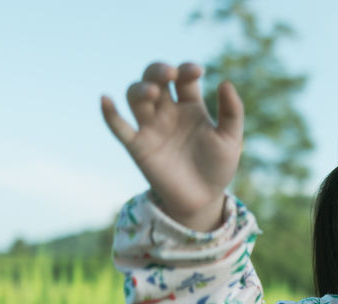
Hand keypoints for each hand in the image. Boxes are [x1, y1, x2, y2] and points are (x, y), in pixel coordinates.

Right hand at [101, 62, 242, 230]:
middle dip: (158, 71)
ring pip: (135, 97)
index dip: (186, 69)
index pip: (183, 78)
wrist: (204, 200)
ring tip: (153, 92)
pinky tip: (105, 99)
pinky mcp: (138, 147)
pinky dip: (109, 114)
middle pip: (154, 79)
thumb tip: (225, 82)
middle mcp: (167, 111)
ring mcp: (151, 127)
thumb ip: (232, 112)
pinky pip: (119, 128)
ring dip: (140, 89)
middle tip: (170, 75)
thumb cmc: (218, 167)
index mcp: (190, 105)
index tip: (196, 71)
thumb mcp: (230, 139)